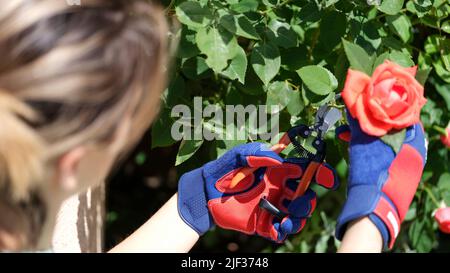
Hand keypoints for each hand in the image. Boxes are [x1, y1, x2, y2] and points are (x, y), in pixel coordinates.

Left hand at [177, 142, 338, 241]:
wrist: (205, 193)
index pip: (303, 172)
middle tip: (298, 198)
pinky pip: (281, 230)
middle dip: (308, 198)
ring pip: (298, 214)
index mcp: (277, 172)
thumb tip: (279, 157)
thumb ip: (256, 154)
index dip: (319, 174)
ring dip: (301, 215)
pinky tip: (282, 224)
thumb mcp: (238, 156)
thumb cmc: (222, 170)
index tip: (328, 178)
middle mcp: (278, 189)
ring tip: (290, 214)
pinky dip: (286, 230)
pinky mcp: (262, 223)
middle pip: (305, 195)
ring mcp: (272, 206)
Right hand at [335, 113, 426, 248]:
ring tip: (346, 133)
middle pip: (394, 129)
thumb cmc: (372, 174)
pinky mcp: (397, 176)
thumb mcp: (364, 144)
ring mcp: (407, 166)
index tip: (369, 102)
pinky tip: (353, 147)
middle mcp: (414, 153)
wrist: (374, 209)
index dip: (387, 106)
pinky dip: (370, 149)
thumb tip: (352, 103)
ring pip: (386, 142)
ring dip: (367, 136)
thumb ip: (360, 124)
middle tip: (354, 118)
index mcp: (413, 143)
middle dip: (372, 122)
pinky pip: (385, 155)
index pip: (405, 116)